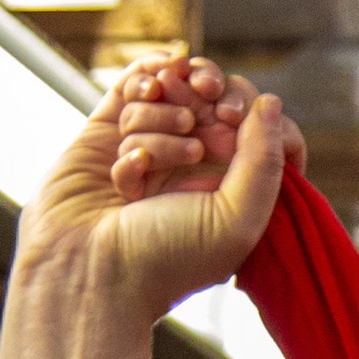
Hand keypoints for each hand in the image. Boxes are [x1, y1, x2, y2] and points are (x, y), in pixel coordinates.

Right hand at [15, 52, 292, 326]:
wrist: (89, 273)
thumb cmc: (166, 260)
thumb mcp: (237, 219)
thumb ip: (264, 161)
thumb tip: (270, 101)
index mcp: (230, 188)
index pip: (252, 125)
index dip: (246, 107)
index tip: (230, 114)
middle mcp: (191, 167)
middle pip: (210, 99)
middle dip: (205, 92)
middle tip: (200, 103)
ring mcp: (147, 148)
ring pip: (166, 96)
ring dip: (159, 116)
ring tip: (147, 157)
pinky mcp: (105, 135)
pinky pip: (129, 88)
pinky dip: (138, 85)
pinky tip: (142, 98)